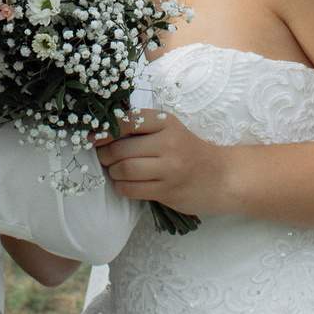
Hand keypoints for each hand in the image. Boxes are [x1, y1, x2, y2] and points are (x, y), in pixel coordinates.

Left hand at [93, 108, 230, 218]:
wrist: (221, 177)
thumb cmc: (188, 151)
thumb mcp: (170, 130)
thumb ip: (142, 128)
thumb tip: (100, 132)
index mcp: (167, 122)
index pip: (126, 122)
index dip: (104, 131)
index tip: (92, 138)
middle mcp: (169, 143)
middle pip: (120, 149)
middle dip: (105, 156)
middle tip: (104, 158)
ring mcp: (170, 169)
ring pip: (124, 170)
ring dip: (113, 173)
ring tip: (117, 171)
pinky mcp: (168, 191)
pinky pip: (131, 189)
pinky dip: (121, 187)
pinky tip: (126, 184)